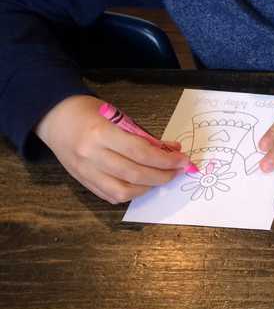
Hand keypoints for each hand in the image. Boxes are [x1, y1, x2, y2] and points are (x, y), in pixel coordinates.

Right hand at [35, 94, 191, 203]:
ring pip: (122, 191)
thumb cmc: (90, 112)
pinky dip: (130, 193)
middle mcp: (92, 155)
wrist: (55, 117)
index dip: (166, 160)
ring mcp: (85, 172)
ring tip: (161, 178)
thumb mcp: (119, 117)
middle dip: (162, 176)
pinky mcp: (82, 182)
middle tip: (177, 171)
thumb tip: (171, 150)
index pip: (140, 152)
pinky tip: (142, 184)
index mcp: (101, 133)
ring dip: (148, 188)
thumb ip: (143, 136)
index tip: (183, 160)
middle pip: (134, 174)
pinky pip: (110, 196)